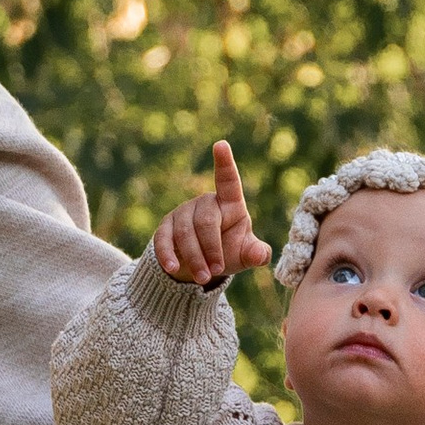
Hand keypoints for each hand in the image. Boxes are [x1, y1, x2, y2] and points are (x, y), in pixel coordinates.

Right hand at [153, 140, 272, 289]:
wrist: (200, 266)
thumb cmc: (229, 253)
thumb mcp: (245, 254)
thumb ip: (255, 254)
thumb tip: (261, 255)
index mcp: (230, 203)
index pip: (228, 181)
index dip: (225, 163)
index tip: (221, 145)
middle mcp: (205, 203)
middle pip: (206, 221)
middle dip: (211, 249)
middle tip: (215, 272)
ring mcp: (182, 214)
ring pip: (185, 233)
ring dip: (194, 257)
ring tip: (203, 279)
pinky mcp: (165, 228)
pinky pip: (164, 240)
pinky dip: (168, 255)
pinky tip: (174, 268)